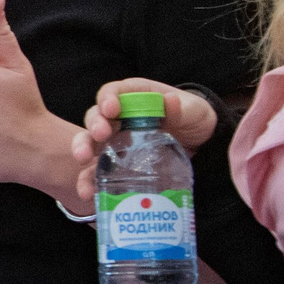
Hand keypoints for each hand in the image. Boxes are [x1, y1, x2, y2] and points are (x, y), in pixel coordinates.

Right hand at [69, 79, 221, 205]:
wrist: (201, 144)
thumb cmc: (193, 118)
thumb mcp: (195, 111)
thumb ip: (183, 109)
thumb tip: (170, 102)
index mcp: (135, 97)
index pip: (114, 92)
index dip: (108, 98)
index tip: (112, 110)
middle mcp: (119, 117)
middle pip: (96, 116)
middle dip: (94, 125)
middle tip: (100, 136)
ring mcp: (115, 140)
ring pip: (90, 141)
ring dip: (82, 149)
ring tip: (82, 160)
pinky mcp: (116, 163)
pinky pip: (96, 170)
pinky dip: (88, 180)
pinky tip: (87, 191)